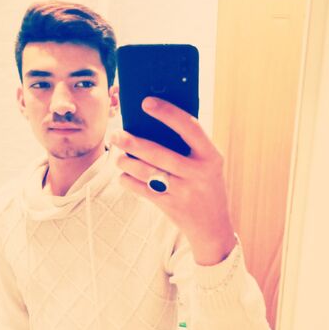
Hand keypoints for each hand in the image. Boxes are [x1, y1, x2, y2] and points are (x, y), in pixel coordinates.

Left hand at [110, 97, 235, 265]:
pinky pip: (142, 190)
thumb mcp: (209, 165)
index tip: (146, 102)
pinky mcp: (170, 206)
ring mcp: (183, 191)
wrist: (213, 227)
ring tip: (118, 157)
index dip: (168, 113)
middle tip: (115, 135)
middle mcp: (198, 173)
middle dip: (132, 143)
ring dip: (126, 163)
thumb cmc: (207, 187)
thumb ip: (190, 147)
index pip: (190, 128)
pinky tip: (124, 176)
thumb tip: (153, 124)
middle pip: (158, 153)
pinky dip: (128, 181)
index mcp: (211, 156)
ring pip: (146, 172)